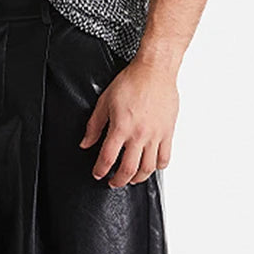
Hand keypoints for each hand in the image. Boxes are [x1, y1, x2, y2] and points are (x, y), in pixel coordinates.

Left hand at [79, 59, 178, 187]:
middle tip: (113, 182)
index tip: (97, 173)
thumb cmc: (131, 82)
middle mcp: (139, 135)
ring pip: (148, 168)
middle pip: (128, 169)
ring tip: (131, 178)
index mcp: (121, 127)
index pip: (108, 158)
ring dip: (137, 178)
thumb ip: (94, 125)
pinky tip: (151, 166)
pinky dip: (158, 167)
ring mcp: (155, 135)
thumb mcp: (105, 101)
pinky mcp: (168, 132)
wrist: (154, 71)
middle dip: (118, 180)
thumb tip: (86, 143)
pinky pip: (165, 158)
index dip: (100, 170)